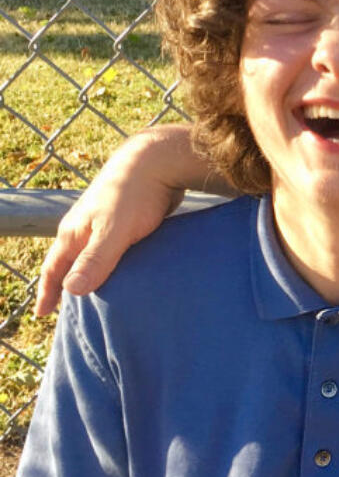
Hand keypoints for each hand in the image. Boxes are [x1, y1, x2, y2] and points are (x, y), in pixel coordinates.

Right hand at [35, 126, 201, 313]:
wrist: (158, 161)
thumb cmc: (135, 195)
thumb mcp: (114, 230)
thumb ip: (96, 259)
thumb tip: (72, 291)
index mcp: (74, 232)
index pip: (53, 269)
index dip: (48, 292)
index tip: (42, 314)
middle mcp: (84, 228)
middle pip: (68, 263)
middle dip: (64, 285)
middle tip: (65, 310)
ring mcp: (104, 222)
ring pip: (90, 255)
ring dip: (87, 274)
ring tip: (92, 293)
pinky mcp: (126, 220)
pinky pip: (111, 249)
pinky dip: (108, 264)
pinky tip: (120, 271)